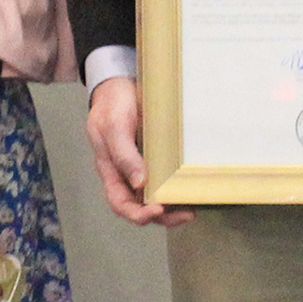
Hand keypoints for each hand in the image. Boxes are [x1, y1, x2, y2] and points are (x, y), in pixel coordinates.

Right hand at [84, 76, 188, 227]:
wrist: (119, 85)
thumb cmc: (112, 104)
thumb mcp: (114, 126)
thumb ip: (124, 154)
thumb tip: (139, 183)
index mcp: (110, 171)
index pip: (120, 203)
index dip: (138, 214)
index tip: (157, 210)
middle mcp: (125, 175)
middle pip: (140, 207)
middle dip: (163, 216)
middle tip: (186, 215)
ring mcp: (140, 167)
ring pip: (154, 197)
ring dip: (172, 207)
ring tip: (192, 208)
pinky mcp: (154, 158)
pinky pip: (164, 179)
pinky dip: (176, 188)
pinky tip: (190, 188)